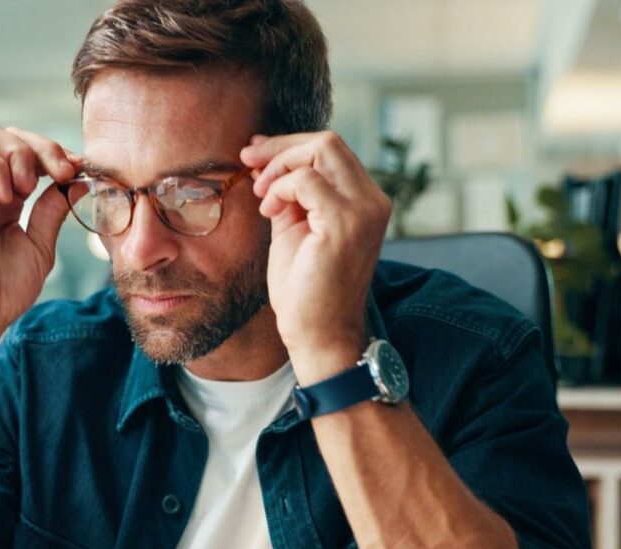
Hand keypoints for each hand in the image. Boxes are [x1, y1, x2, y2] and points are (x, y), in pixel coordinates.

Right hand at [0, 122, 77, 339]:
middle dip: (42, 145)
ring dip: (18, 154)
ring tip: (28, 188)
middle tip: (61, 171)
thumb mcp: (40, 245)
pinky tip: (9, 197)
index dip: (54, 153)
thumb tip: (77, 182)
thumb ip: (53, 211)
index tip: (78, 169)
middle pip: (8, 134)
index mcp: (7, 198)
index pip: (27, 152)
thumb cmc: (3, 290)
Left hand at [240, 131, 389, 371]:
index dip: (288, 146)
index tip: (255, 154)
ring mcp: (363, 211)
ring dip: (279, 167)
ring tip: (261, 197)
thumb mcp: (294, 230)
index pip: (331, 150)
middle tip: (248, 162)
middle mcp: (372, 201)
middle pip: (327, 142)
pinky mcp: (344, 225)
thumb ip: (288, 196)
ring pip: (321, 150)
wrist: (317, 334)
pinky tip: (269, 213)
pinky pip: (307, 180)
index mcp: (364, 201)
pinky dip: (280, 187)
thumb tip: (266, 159)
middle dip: (280, 147)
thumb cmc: (304, 289)